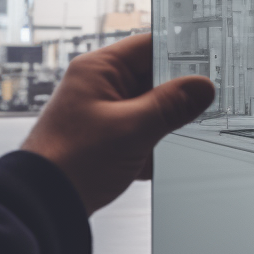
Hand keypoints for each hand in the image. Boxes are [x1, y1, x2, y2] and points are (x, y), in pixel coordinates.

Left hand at [22, 33, 213, 214]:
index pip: (150, 45)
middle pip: (155, 77)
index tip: (210, 62)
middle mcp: (101, 85)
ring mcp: (105, 111)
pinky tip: (158, 156)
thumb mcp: (131, 129)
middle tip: (201, 105)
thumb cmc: (70, 162)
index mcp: (99, 69)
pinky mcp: (109, 135)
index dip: (181, 52)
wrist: (43, 207)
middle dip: (177, 95)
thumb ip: (171, 105)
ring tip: (175, 134)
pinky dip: (155, 141)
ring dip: (166, 122)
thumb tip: (202, 87)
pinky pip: (144, 128)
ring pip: (152, 106)